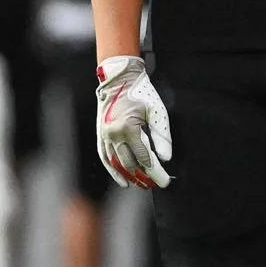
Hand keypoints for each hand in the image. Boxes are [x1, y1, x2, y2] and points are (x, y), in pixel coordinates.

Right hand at [95, 55, 171, 189]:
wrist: (119, 81)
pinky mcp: (100, 136)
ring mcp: (104, 136)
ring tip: (141, 185)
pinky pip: (105, 158)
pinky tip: (123, 181)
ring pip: (116, 164)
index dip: (155, 172)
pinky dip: (113, 171)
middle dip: (144, 177)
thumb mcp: (157, 112)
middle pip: (130, 164)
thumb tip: (165, 159)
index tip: (164, 182)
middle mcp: (114, 134)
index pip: (144, 158)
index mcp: (128, 128)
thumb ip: (162, 136)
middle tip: (155, 185)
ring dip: (129, 177)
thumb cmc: (141, 94)